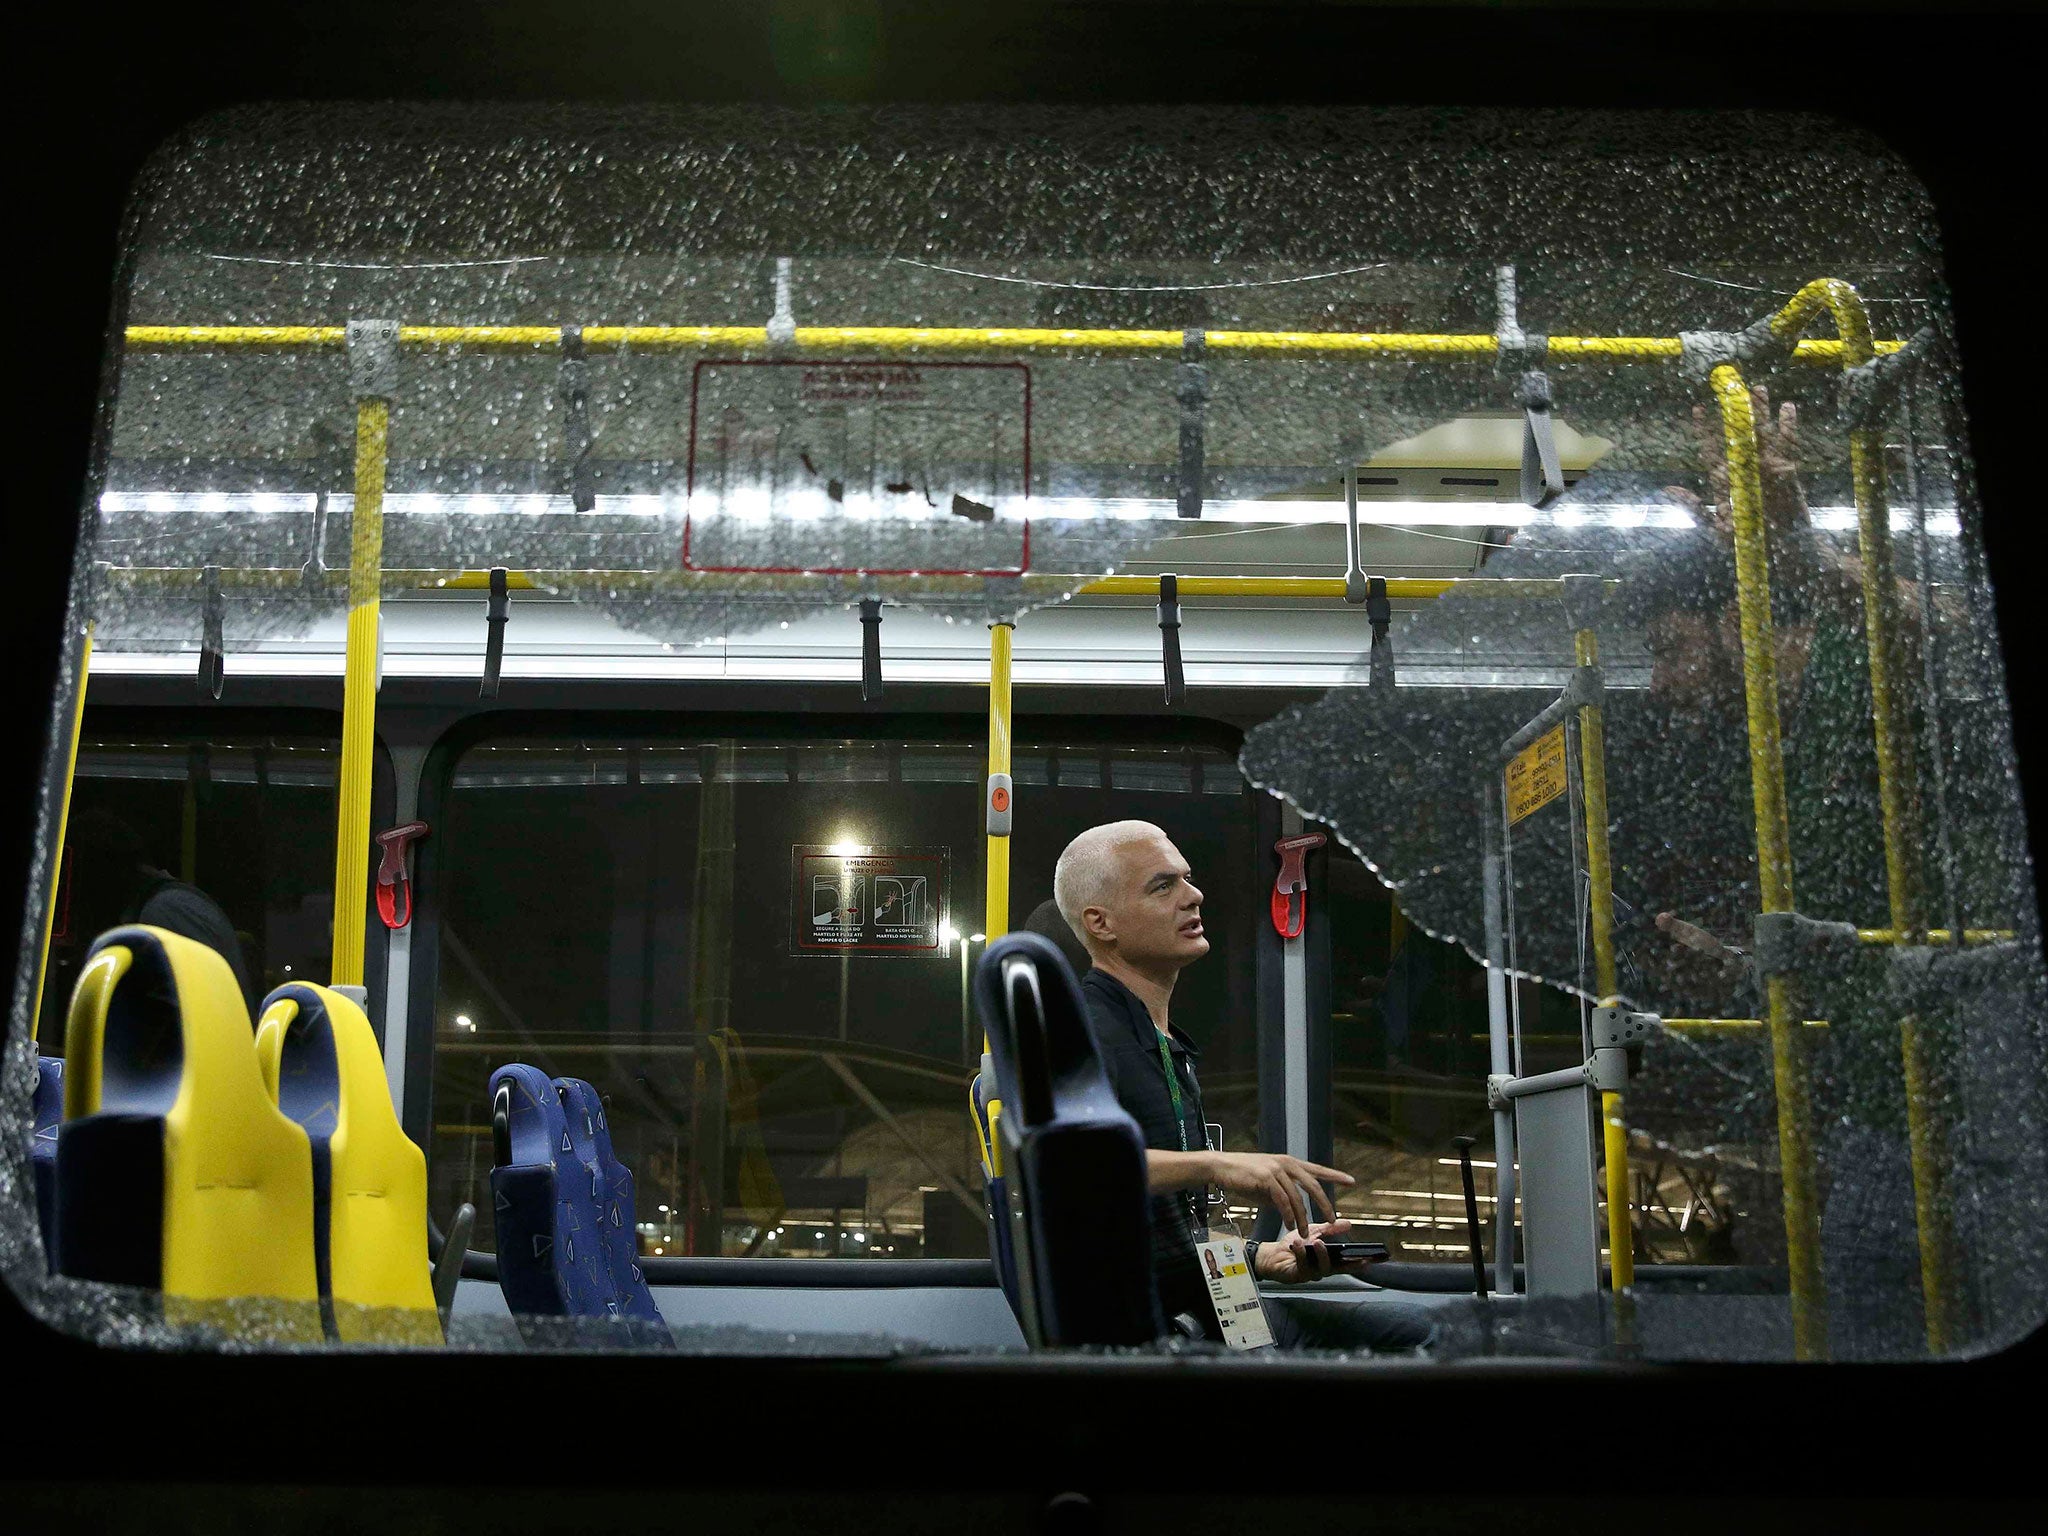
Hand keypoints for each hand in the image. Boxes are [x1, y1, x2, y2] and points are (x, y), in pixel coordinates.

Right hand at [1204, 1151, 1352, 1234]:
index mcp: (1289, 1163)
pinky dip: (1288, 1214)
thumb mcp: (1268, 1185)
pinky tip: (1290, 1224)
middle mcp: (1286, 1164)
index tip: (1351, 1181)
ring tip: (1305, 1232)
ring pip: (1298, 1197)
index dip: (1335, 1175)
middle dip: (1324, 1204)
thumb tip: (1290, 1209)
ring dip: (1303, 1217)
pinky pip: (1282, 1201)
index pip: (1317, 1169)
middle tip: (1332, 1219)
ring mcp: (1276, 1170)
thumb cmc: (1244, 1176)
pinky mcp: (1266, 1178)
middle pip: (1313, 1185)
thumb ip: (1282, 1194)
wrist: (1221, 1167)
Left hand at [1253, 1219, 1381, 1283]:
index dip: (1360, 1263)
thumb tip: (1349, 1223)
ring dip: (1319, 1255)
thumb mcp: (1314, 1232)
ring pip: (1320, 1269)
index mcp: (1328, 1261)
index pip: (1348, 1264)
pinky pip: (1302, 1267)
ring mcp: (1310, 1275)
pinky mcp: (1297, 1276)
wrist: (1272, 1254)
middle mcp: (1321, 1270)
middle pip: (1337, 1269)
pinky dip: (1301, 1254)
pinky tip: (1298, 1244)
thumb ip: (1330, 1229)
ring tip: (1316, 1243)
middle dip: (1343, 1262)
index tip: (1371, 1260)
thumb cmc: (1294, 1245)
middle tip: (1347, 1252)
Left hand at [1680, 386, 1805, 543]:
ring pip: (1762, 435)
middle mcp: (1745, 472)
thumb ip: (1695, 509)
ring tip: (1760, 389)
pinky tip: (1788, 409)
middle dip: (1736, 412)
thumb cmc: (1746, 545)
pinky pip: (1788, 447)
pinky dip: (1788, 428)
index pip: (1711, 450)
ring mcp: (1767, 471)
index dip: (1705, 430)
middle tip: (1732, 387)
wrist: (1782, 557)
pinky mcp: (1789, 474)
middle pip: (1739, 435)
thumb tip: (1669, 489)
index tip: (1697, 409)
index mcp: (1725, 482)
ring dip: (1762, 413)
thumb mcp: (1715, 530)